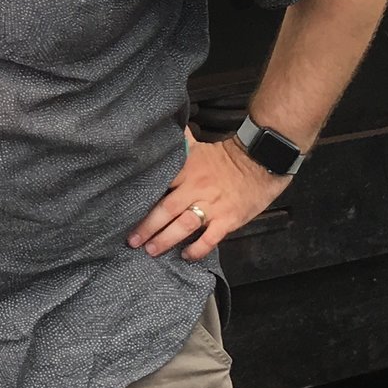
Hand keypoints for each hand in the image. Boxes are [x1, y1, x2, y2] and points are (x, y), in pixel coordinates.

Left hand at [128, 135, 287, 260]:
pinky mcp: (228, 219)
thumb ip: (181, 144)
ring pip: (184, 225)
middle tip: (132, 241)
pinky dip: (197, 249)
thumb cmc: (229, 157)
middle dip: (147, 226)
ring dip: (166, 239)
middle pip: (166, 209)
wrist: (261, 161)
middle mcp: (196, 189)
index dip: (142, 199)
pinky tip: (186, 256)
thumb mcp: (200, 147)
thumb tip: (165, 131)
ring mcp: (212, 206)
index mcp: (187, 171)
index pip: (159, 186)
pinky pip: (210, 238)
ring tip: (151, 250)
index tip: (126, 212)